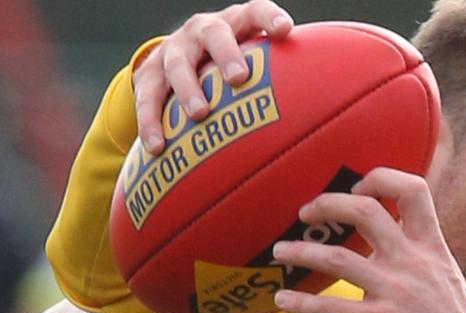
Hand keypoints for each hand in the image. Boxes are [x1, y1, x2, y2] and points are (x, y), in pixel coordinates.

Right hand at [134, 0, 293, 153]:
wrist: (172, 63)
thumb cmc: (227, 69)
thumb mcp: (249, 61)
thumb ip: (277, 77)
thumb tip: (318, 115)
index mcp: (234, 23)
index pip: (255, 11)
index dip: (269, 17)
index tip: (285, 30)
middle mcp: (202, 31)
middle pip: (214, 34)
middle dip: (227, 54)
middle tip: (239, 78)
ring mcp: (173, 51)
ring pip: (178, 65)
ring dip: (189, 89)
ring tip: (200, 115)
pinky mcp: (148, 75)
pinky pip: (147, 99)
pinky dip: (151, 123)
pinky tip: (158, 147)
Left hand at [273, 168, 465, 312]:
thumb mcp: (446, 276)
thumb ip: (418, 254)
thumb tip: (391, 237)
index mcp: (431, 247)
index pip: (413, 190)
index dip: (380, 179)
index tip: (357, 188)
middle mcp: (412, 262)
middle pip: (366, 211)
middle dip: (328, 204)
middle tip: (306, 212)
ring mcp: (395, 292)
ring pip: (338, 258)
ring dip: (301, 251)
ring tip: (280, 252)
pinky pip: (331, 309)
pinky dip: (301, 304)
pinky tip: (282, 301)